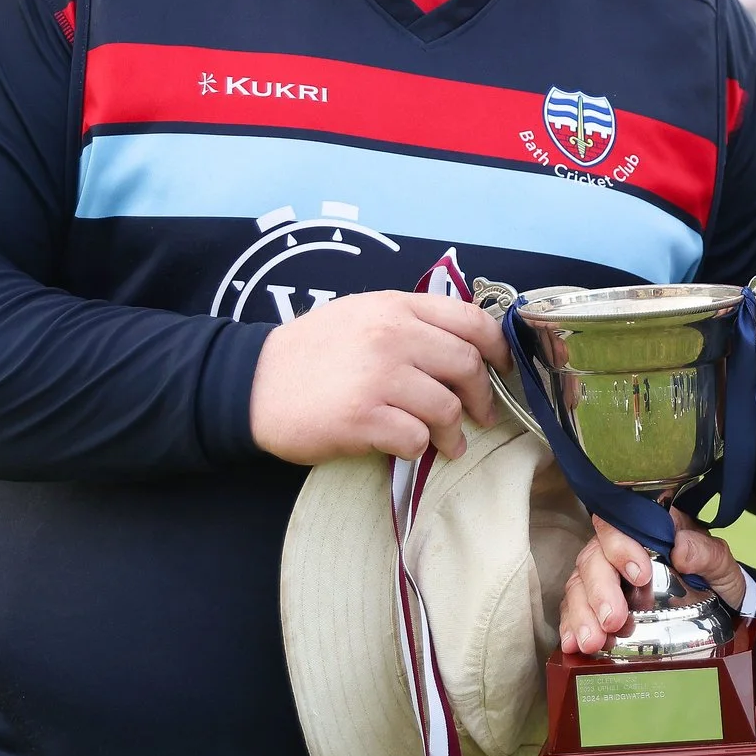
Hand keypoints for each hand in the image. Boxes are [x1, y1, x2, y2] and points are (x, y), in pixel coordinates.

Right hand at [248, 291, 511, 465]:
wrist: (252, 383)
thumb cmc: (312, 352)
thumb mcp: (362, 314)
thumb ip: (411, 322)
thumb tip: (466, 345)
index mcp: (396, 307)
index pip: (471, 321)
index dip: (498, 348)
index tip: (503, 368)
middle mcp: (392, 336)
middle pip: (466, 367)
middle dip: (482, 397)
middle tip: (480, 415)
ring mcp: (378, 377)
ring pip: (446, 408)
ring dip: (453, 432)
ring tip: (449, 442)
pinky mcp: (362, 418)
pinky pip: (416, 438)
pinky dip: (420, 447)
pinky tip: (411, 448)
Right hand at [561, 511, 746, 655]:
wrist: (722, 609)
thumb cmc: (716, 580)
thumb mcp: (721, 566)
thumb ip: (707, 554)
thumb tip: (682, 549)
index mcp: (649, 530)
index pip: (621, 525)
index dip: (621, 546)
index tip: (640, 575)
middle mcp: (621, 550)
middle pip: (594, 558)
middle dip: (600, 590)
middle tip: (613, 620)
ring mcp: (607, 577)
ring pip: (579, 584)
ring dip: (582, 613)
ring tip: (592, 641)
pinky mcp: (599, 604)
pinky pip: (575, 608)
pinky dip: (571, 625)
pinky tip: (572, 644)